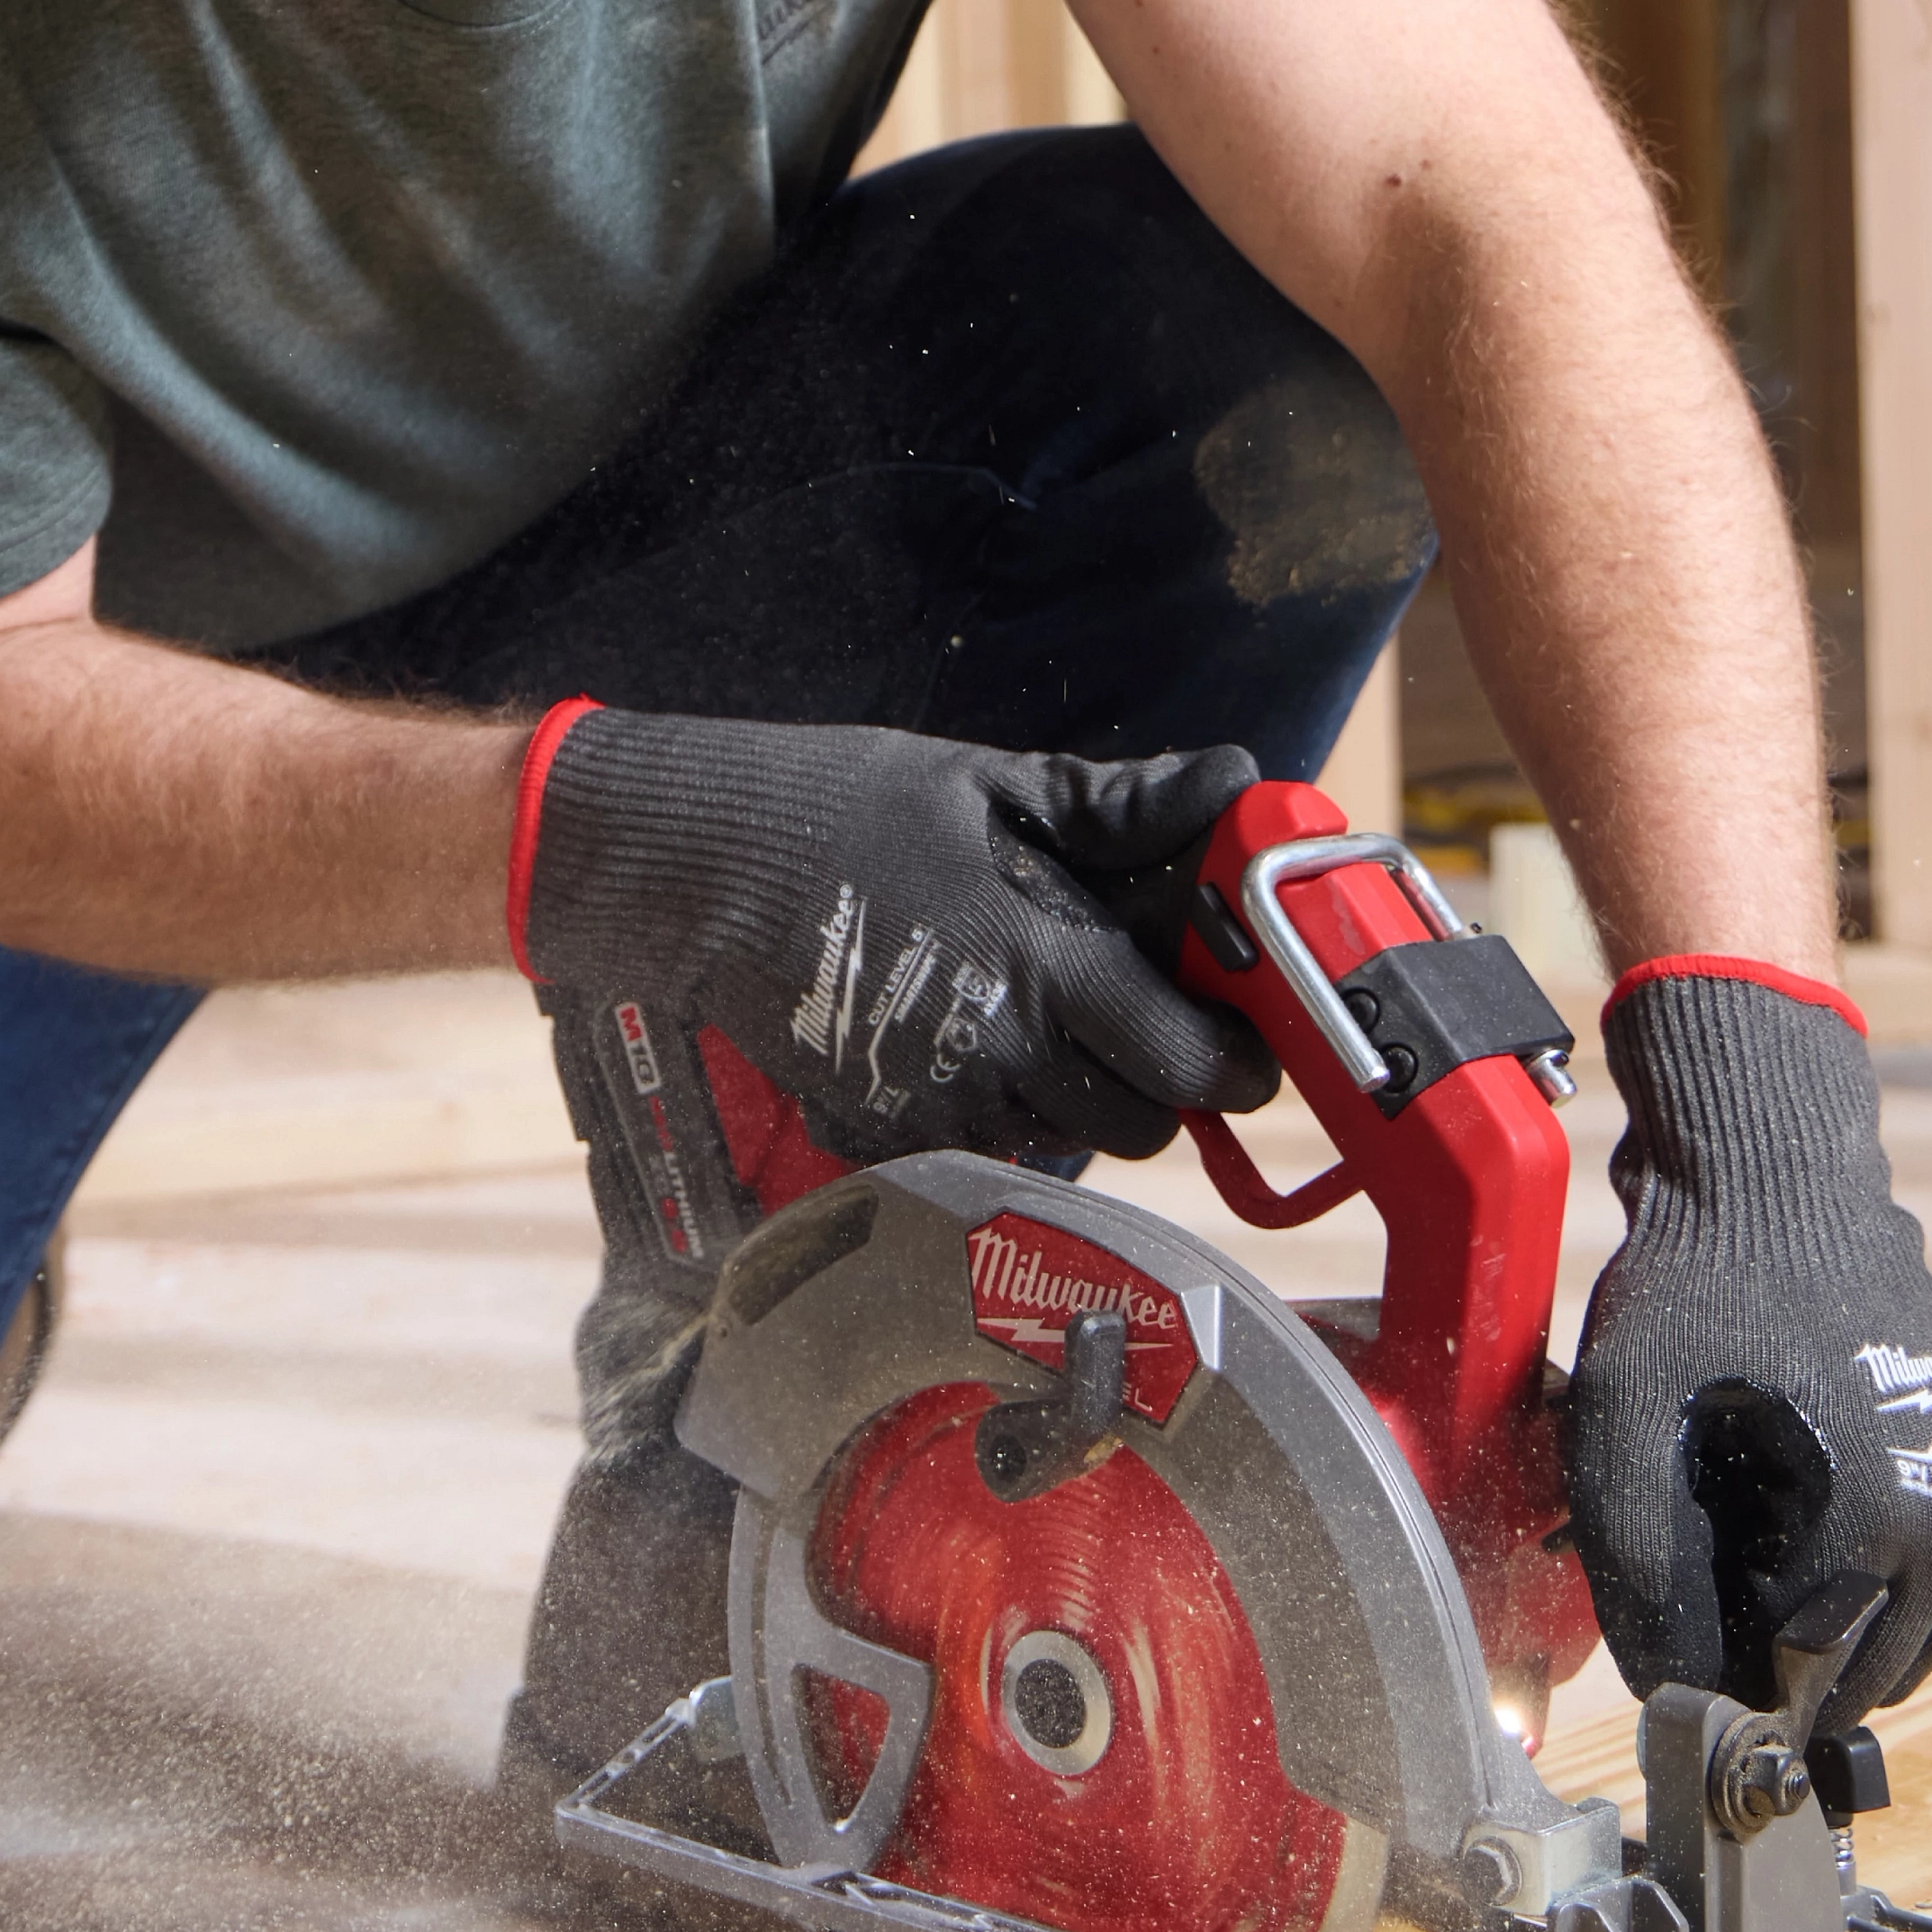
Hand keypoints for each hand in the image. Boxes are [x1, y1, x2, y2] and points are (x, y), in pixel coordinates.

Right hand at [514, 706, 1277, 1162]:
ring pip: (1069, 1142)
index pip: (1190, 1065)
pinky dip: (1001, 1109)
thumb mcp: (985, 784)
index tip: (1240, 1026)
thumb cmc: (840, 807)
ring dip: (1082, 1093)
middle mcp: (998, 1059)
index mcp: (1042, 965)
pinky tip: (968, 1034)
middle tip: (1139, 1008)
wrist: (691, 868)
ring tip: (1041, 1007)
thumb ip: (1121, 806)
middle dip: (1162, 1077)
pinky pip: (986, 1148)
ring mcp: (935, 1111)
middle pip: (1144, 1125)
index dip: (1236, 1057)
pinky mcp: (881, 1137)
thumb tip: (1238, 783)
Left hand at [1563, 964, 1931, 1728]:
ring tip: (1763, 1520)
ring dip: (1836, 1624)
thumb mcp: (1623, 1415)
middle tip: (1716, 1543)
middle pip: (1859, 1676)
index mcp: (1884, 1518)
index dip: (1721, 1660)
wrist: (1777, 1176)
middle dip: (1778, 1643)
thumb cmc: (1696, 1285)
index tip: (1680, 1606)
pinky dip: (1891, 1600)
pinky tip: (1820, 1529)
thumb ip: (1637, 1564)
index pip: (1797, 1678)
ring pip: (1912, 1654)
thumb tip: (1669, 1696)